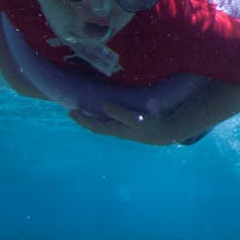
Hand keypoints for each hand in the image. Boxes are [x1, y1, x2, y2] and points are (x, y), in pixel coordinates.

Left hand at [69, 102, 183, 145]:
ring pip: (104, 124)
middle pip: (97, 126)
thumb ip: (120, 113)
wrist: (168, 133)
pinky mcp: (131, 125)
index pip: (95, 126)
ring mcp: (124, 129)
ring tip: (87, 109)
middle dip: (85, 119)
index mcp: (117, 130)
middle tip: (74, 110)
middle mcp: (118, 131)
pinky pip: (112, 121)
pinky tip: (107, 110)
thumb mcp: (136, 119)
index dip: (82, 120)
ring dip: (94, 117)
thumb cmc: (152, 126)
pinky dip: (105, 115)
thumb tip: (104, 106)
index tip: (71, 111)